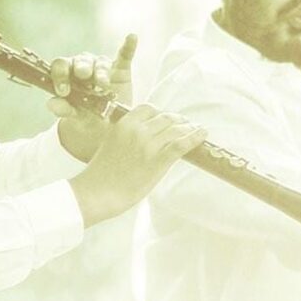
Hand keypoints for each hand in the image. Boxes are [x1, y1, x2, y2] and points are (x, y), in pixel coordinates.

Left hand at [50, 36, 136, 158]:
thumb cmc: (87, 116)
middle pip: (81, 60)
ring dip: (101, 71)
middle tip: (84, 76)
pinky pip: (125, 55)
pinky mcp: (122, 69)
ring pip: (101, 62)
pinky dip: (129, 47)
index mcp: (68, 73)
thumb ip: (63, 109)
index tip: (63, 91)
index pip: (61, 65)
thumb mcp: (75, 115)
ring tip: (103, 84)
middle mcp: (84, 65)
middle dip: (82, 68)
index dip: (60, 75)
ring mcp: (103, 67)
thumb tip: (51, 104)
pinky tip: (132, 38)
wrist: (108, 124)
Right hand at [68, 103, 203, 224]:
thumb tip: (143, 136)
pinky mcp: (158, 160)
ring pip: (176, 129)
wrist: (97, 192)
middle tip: (186, 124)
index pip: (148, 109)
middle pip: (165, 117)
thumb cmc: (101, 173)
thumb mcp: (111, 144)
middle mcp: (137, 130)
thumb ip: (126, 136)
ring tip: (196, 129)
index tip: (167, 118)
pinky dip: (195, 137)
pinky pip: (181, 144)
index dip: (161, 113)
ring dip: (189, 128)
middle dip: (178, 120)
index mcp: (123, 124)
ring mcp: (149, 145)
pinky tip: (203, 135)